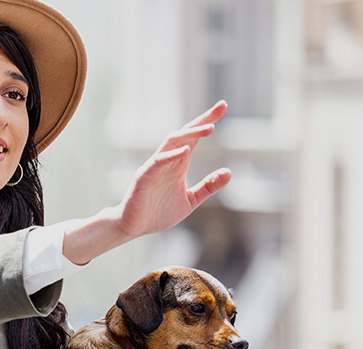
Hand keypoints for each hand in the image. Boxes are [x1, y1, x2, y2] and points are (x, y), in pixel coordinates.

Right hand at [111, 101, 231, 237]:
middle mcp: (167, 160)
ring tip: (209, 128)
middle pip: (185, 133)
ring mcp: (154, 167)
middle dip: (202, 120)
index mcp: (178, 163)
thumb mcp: (191, 201)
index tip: (223, 106)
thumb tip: (228, 172)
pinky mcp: (143, 178)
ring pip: (172, 143)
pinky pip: (157, 162)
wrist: (134, 227)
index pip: (193, 137)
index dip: (207, 121)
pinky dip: (171, 156)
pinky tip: (185, 151)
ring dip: (190, 134)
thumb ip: (208, 186)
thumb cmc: (158, 212)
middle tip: (221, 107)